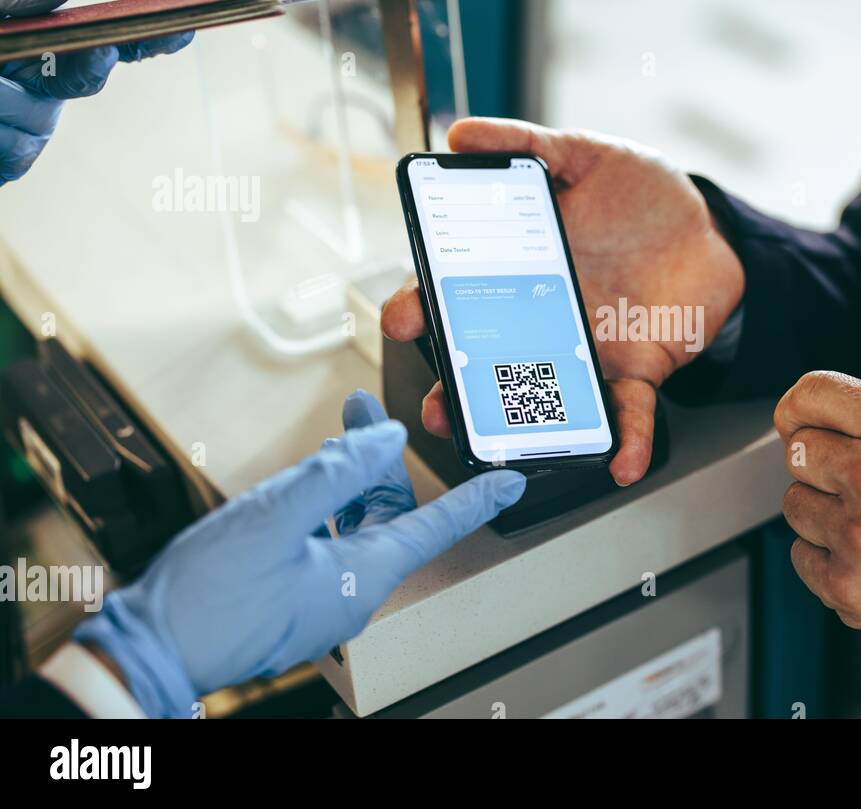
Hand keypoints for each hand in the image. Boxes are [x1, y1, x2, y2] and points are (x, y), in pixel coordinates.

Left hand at [0, 0, 191, 184]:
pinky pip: (18, 154)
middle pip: (85, 78)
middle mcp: (36, 87)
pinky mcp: (6, 164)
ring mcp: (24, 129)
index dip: (143, 37)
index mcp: (31, 46)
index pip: (100, 40)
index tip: (178, 30)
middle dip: (82, 63)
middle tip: (93, 50)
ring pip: (40, 122)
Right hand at [74, 390, 524, 717]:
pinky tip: (303, 485)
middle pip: (389, 515)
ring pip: (354, 526)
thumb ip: (337, 472)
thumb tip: (387, 440)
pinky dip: (324, 508)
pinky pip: (326, 544)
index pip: (437, 527)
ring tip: (332, 439)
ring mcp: (321, 597)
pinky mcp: (293, 597)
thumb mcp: (274, 515)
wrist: (147, 649)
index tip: (512, 481)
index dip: (477, 498)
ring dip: (347, 480)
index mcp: (363, 575)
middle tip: (361, 411)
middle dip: (378, 460)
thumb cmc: (207, 597)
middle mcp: (351, 590)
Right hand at [381, 118, 744, 484]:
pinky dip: (622, 441)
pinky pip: (626, 411)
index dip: (423, 305)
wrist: (713, 229)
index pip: (456, 290)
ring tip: (496, 443)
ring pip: (541, 395)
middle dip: (454, 387)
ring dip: (515, 425)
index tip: (405, 319)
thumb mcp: (586, 156)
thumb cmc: (644, 196)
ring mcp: (586, 347)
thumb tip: (461, 136)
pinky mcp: (635, 369)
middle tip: (438, 405)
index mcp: (520, 267)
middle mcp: (544, 315)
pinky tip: (617, 463)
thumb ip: (528, 144)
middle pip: (486, 358)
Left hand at [774, 371, 860, 644]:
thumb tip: (793, 415)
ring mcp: (857, 536)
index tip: (803, 421)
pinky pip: (801, 554)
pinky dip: (828, 556)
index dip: (802, 409)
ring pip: (796, 504)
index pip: (811, 395)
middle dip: (824, 464)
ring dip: (824, 512)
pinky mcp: (845, 584)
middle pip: (798, 450)